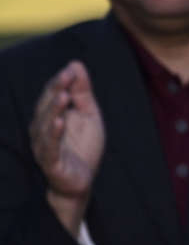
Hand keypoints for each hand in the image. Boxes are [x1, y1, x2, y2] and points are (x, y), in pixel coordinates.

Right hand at [30, 61, 104, 234]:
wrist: (81, 180)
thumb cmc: (82, 145)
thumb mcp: (88, 114)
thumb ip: (82, 92)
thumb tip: (76, 64)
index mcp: (50, 115)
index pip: (52, 94)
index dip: (60, 82)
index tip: (71, 69)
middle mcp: (42, 128)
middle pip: (47, 106)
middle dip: (56, 90)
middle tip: (66, 77)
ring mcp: (44, 145)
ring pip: (46, 125)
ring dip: (54, 110)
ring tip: (64, 96)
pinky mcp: (51, 162)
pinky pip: (50, 147)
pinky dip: (53, 134)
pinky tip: (59, 122)